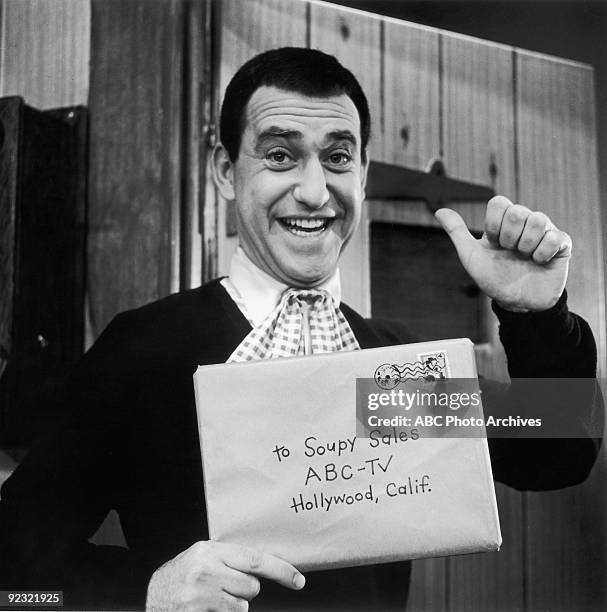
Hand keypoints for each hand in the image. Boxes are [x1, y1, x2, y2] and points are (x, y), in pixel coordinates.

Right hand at [146, 540, 304, 610]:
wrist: (152, 593)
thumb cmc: (183, 573)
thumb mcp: (204, 556)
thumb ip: (229, 558)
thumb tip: (265, 566)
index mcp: (211, 550)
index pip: (254, 559)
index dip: (280, 570)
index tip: (298, 580)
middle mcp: (206, 569)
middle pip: (251, 587)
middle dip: (244, 590)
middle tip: (224, 586)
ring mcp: (200, 594)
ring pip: (241, 605)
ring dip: (233, 604)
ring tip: (212, 597)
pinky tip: (206, 607)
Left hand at [435, 196, 571, 311]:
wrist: (516, 303)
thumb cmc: (493, 278)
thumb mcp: (471, 256)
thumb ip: (457, 232)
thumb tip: (438, 211)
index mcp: (503, 222)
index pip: (499, 202)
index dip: (494, 224)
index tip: (493, 243)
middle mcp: (524, 222)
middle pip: (517, 211)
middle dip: (508, 237)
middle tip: (510, 252)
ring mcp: (544, 231)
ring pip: (538, 219)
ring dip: (526, 245)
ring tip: (525, 258)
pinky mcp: (562, 243)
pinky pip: (555, 236)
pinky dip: (542, 253)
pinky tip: (539, 262)